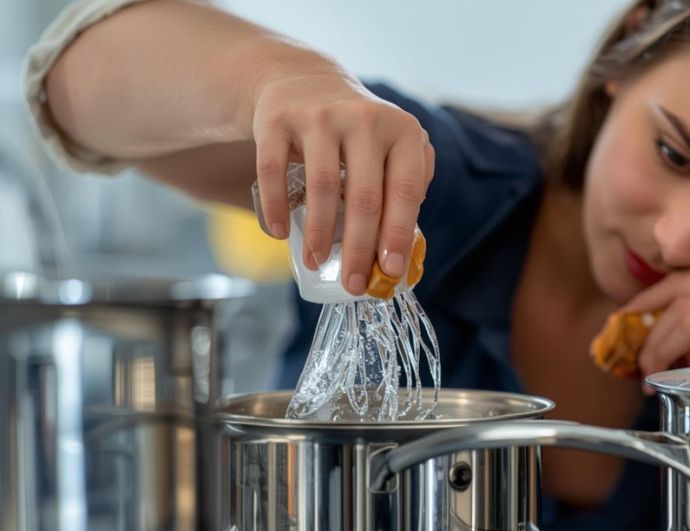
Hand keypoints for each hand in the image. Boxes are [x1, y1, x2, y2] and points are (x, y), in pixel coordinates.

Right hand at [249, 60, 433, 294]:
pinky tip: (280, 233)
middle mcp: (364, 119)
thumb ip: (407, 187)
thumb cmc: (358, 134)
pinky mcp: (278, 119)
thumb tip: (401, 249)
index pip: (404, 191)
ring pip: (323, 187)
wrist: (304, 81)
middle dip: (358, 248)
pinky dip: (277, 208)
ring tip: (315, 262)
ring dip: (318, 234)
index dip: (397, 234)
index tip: (390, 271)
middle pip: (365, 197)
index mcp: (402, 131)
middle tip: (353, 283)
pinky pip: (274, 171)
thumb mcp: (393, 146)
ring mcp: (320, 116)